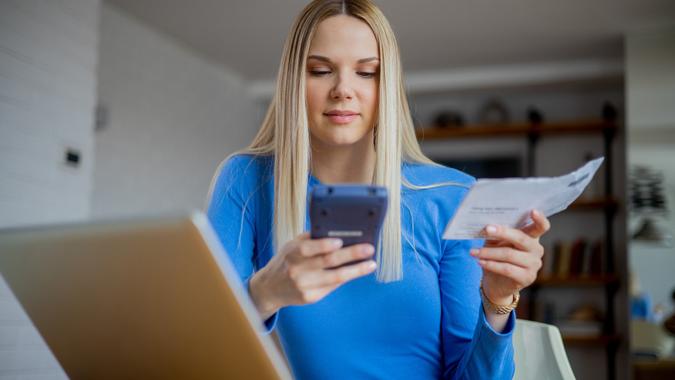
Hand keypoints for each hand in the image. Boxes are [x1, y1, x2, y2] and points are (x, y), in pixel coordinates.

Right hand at [249, 232, 375, 319]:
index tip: (341, 241)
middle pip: (328, 262)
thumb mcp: (292, 245)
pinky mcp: (310, 298)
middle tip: (369, 249)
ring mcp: (304, 286)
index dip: (325, 245)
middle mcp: (297, 270)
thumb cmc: (286, 261)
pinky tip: (357, 271)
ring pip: (335, 277)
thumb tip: (338, 232)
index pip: (309, 248)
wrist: (269, 288)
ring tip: (371, 264)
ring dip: (356, 270)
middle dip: (351, 255)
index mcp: (291, 253)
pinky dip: (346, 278)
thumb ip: (311, 239)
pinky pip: (333, 286)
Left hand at [470, 209, 550, 305]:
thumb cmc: (497, 256)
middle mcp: (537, 249)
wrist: (496, 283)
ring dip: (488, 252)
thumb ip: (497, 232)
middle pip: (521, 238)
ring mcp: (534, 264)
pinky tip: (480, 262)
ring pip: (509, 254)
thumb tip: (487, 225)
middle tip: (486, 229)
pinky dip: (491, 264)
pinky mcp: (527, 278)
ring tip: (474, 251)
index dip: (540, 219)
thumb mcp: (496, 241)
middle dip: (502, 232)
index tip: (533, 211)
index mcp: (532, 237)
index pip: (542, 227)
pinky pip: (507, 269)